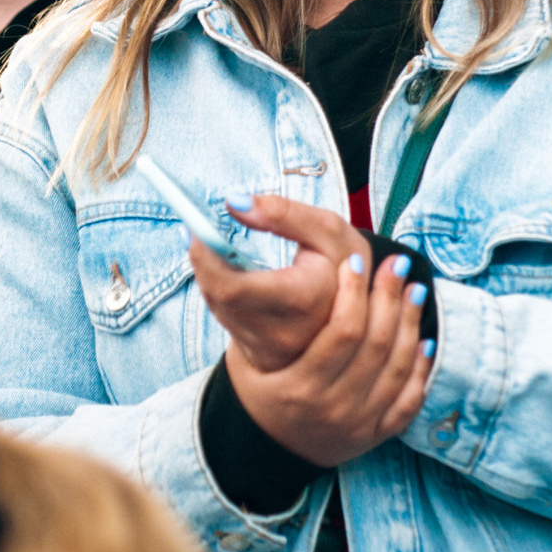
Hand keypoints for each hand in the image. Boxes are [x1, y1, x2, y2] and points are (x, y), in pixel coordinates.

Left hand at [188, 192, 361, 371]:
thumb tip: (234, 202)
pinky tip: (222, 265)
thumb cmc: (342, 264)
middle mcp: (282, 332)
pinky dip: (216, 286)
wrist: (357, 313)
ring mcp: (267, 346)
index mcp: (304, 301)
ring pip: (216, 306)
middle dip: (201, 259)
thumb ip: (285, 213)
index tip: (194, 228)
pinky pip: (223, 315)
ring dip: (206, 271)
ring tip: (208, 241)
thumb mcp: (328, 230)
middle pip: (217, 296)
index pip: (233, 288)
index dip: (205, 259)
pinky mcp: (256, 350)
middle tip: (195, 228)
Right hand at [222, 247, 433, 467]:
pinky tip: (424, 340)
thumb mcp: (243, 361)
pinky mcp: (375, 436)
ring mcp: (359, 425)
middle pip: (375, 344)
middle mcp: (333, 409)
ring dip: (410, 324)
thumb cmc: (254, 396)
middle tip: (396, 264)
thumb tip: (288, 268)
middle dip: (389, 297)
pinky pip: (409, 400)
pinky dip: (420, 369)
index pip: (341, 331)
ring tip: (414, 290)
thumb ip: (263, 323)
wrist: (265, 455)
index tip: (356, 261)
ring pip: (397, 367)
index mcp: (300, 388)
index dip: (354, 291)